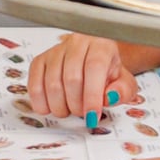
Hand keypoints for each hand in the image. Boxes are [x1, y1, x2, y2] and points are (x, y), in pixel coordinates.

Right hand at [23, 33, 158, 126]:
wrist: (95, 60)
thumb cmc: (108, 72)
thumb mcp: (124, 82)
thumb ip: (123, 90)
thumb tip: (111, 96)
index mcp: (100, 45)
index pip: (94, 67)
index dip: (92, 95)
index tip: (93, 115)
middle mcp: (77, 44)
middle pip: (71, 79)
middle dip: (77, 105)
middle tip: (83, 112)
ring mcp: (56, 51)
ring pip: (52, 84)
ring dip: (61, 106)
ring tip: (70, 109)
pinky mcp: (40, 61)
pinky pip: (34, 84)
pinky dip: (41, 102)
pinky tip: (52, 106)